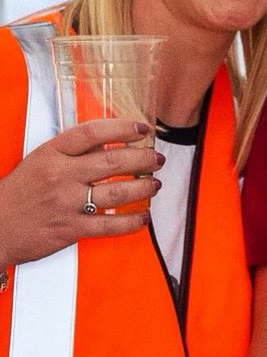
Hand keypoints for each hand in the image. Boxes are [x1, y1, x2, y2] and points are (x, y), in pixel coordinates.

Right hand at [0, 118, 162, 266]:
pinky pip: (109, 225)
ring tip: (155, 185)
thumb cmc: (19, 193)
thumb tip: (110, 140)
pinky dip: (131, 222)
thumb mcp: (39, 161)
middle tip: (157, 159)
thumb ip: (72, 151)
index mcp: (51, 154)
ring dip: (143, 188)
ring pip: (117, 193)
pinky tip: (143, 217)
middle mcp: (60, 176)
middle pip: (112, 162)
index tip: (142, 128)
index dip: (122, 128)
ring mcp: (66, 203)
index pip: (91, 133)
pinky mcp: (70, 229)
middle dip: (142, 159)